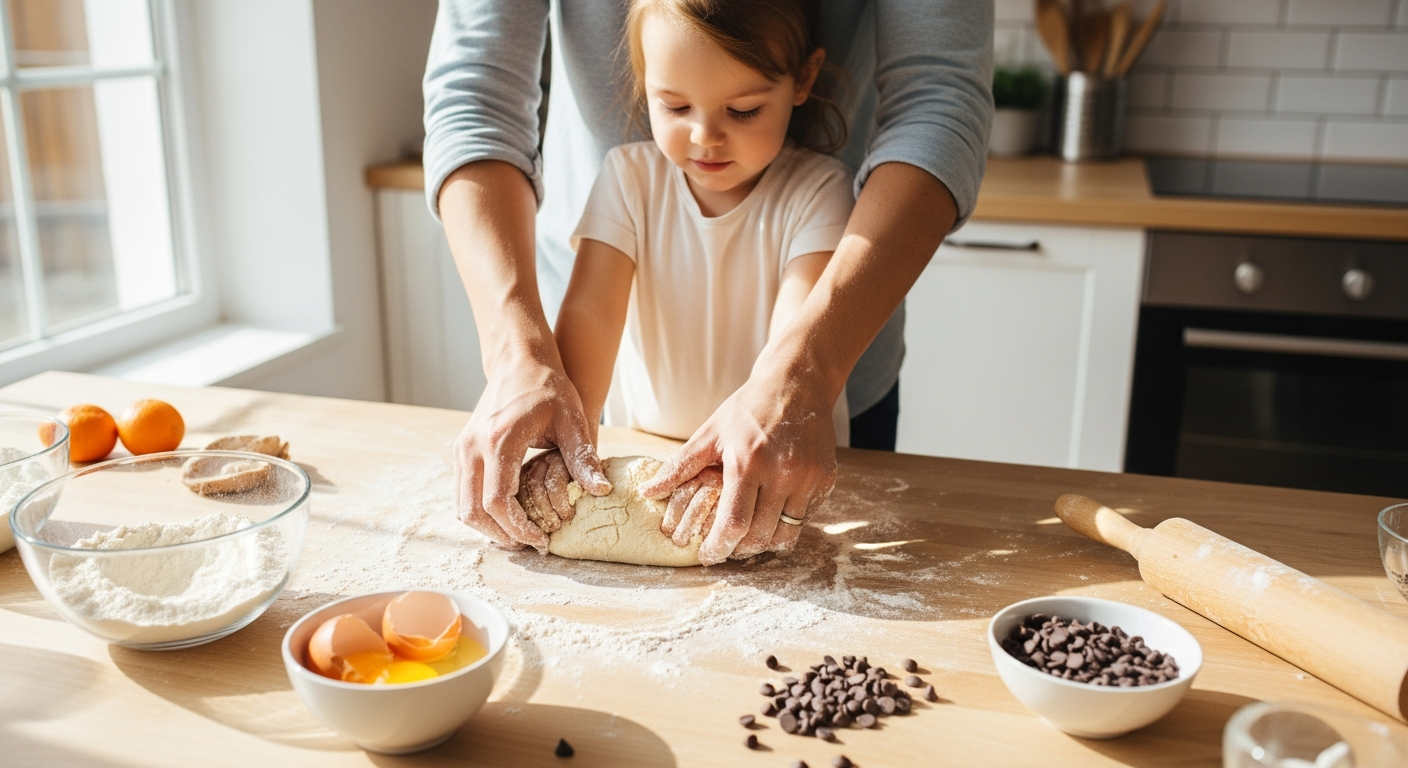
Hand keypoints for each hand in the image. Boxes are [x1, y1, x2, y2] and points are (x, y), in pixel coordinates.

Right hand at [454, 359, 610, 550]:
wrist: (519, 360)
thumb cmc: (549, 388)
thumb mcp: (572, 419)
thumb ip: (583, 457)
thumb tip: (601, 490)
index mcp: (499, 440)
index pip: (497, 502)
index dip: (518, 529)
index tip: (540, 540)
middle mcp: (472, 447)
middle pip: (473, 511)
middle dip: (501, 536)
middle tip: (530, 544)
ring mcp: (461, 449)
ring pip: (462, 506)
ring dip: (488, 528)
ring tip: (520, 535)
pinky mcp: (460, 450)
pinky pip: (462, 493)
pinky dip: (480, 512)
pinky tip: (508, 516)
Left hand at [639, 373, 837, 564]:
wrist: (798, 384)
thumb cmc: (748, 408)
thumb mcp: (710, 433)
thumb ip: (680, 466)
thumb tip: (648, 492)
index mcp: (748, 461)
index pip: (734, 524)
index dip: (718, 548)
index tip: (707, 555)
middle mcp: (783, 472)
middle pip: (760, 536)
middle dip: (739, 550)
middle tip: (726, 547)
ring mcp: (809, 477)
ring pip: (786, 534)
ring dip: (765, 542)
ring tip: (748, 535)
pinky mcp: (826, 479)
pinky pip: (805, 518)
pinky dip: (786, 523)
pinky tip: (771, 511)